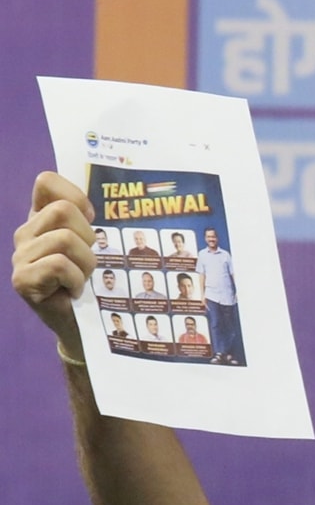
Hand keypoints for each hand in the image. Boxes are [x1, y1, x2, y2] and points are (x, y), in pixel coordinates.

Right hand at [11, 172, 96, 354]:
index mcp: (41, 218)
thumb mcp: (93, 244)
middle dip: (87, 237)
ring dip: (85, 263)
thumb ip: (89, 219)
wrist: (82, 323)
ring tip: (81, 278)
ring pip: (64, 239)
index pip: (46, 182)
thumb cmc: (92, 281)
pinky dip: (76, 279)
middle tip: (86, 260)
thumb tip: (105, 202)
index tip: (89, 218)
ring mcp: (20, 256)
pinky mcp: (22, 279)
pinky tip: (73, 291)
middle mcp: (25, 233)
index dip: (74, 195)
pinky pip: (59, 265)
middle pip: (63, 211)